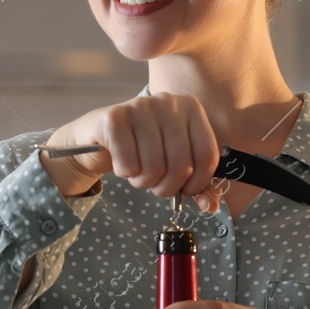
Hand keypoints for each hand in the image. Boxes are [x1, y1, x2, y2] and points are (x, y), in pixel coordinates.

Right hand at [39, 92, 224, 210]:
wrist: (99, 137)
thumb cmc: (143, 149)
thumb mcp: (174, 162)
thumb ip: (197, 184)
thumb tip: (211, 206)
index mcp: (191, 107)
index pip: (207, 156)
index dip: (198, 184)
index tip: (184, 190)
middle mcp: (168, 101)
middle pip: (182, 166)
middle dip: (166, 187)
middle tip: (154, 183)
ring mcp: (140, 106)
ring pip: (154, 168)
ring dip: (143, 181)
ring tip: (137, 171)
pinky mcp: (113, 117)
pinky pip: (128, 164)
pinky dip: (124, 173)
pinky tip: (120, 161)